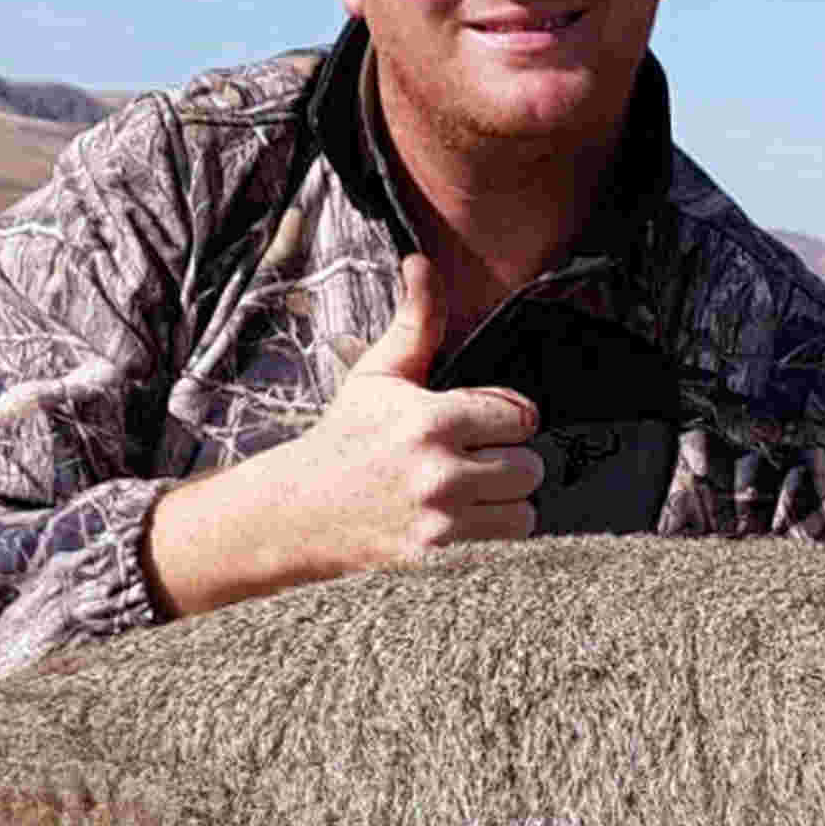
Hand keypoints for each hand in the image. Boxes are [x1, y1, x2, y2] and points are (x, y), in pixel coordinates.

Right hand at [145, 253, 546, 616]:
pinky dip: (492, 541)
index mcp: (431, 419)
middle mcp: (440, 472)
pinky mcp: (438, 563)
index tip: (480, 427)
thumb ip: (415, 321)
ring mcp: (441, 523)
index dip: (504, 420)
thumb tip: (422, 262)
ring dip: (504, 506)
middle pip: (531, 467)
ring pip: (525, 512)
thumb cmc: (343, 440)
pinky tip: (459, 526)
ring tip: (465, 498)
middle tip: (469, 465)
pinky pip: (507, 549)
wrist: (293, 515)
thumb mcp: (377, 376)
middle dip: (505, 464)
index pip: (521, 416)